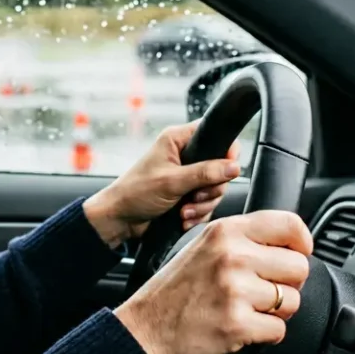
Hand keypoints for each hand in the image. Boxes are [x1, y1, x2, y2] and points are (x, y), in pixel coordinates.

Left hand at [83, 121, 241, 247]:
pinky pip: (206, 203)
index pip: (214, 134)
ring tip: (184, 212)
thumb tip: (234, 167)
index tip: (227, 171)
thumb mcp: (172, 182)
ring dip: (203, 205)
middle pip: (220, 167)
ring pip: (214, 188)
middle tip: (195, 197)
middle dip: (211, 188)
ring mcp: (186, 175)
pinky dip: (197, 214)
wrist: (120, 219)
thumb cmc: (136, 192)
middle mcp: (184, 155)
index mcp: (178, 140)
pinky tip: (183, 218)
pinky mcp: (186, 194)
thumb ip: (205, 173)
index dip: (226, 151)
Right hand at [113, 211, 311, 353]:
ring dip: (277, 312)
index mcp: (226, 231)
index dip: (302, 243)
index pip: (289, 225)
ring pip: (292, 301)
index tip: (298, 254)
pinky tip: (243, 328)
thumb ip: (242, 238)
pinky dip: (265, 335)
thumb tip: (289, 244)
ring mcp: (235, 290)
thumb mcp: (204, 246)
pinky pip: (279, 330)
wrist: (145, 327)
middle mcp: (232, 255)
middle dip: (288, 284)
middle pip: (299, 267)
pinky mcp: (237, 324)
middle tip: (264, 292)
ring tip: (249, 310)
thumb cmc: (175, 290)